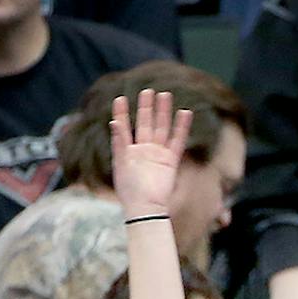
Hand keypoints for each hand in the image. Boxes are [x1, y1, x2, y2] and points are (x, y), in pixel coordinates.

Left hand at [109, 88, 192, 219]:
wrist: (145, 207)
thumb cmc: (129, 190)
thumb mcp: (120, 163)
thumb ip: (119, 141)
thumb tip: (113, 121)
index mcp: (129, 151)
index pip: (125, 127)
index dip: (122, 113)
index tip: (120, 98)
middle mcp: (144, 150)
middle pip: (146, 123)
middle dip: (146, 107)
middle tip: (147, 91)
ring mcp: (158, 154)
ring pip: (161, 128)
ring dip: (163, 112)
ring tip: (164, 94)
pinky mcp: (170, 161)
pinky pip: (178, 140)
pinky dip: (182, 127)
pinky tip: (184, 112)